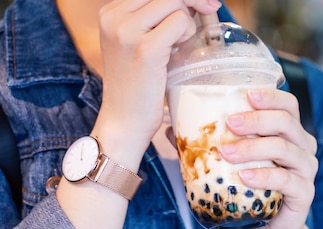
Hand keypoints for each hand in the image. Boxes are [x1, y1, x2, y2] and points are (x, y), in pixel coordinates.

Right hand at [92, 0, 221, 169]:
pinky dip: (187, 34)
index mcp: (110, 12)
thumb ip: (156, 18)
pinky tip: (177, 52)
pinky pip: (181, 22)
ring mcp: (127, 31)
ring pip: (175, 3)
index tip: (202, 2)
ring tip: (177, 45)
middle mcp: (113, 17)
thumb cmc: (138, 83)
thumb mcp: (139, 42)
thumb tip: (194, 0)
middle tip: (210, 9)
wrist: (124, 121)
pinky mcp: (145, 48)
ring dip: (187, 22)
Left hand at [221, 89, 317, 228]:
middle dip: (257, 119)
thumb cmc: (255, 186)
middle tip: (230, 122)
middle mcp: (303, 147)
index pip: (288, 106)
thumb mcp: (235, 160)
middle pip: (286, 122)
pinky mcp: (305, 192)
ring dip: (254, 147)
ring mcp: (306, 170)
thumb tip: (172, 129)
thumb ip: (211, 142)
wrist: (272, 225)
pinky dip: (264, 176)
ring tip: (227, 152)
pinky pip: (286, 180)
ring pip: (285, 149)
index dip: (271, 96)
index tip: (247, 94)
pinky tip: (244, 176)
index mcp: (291, 132)